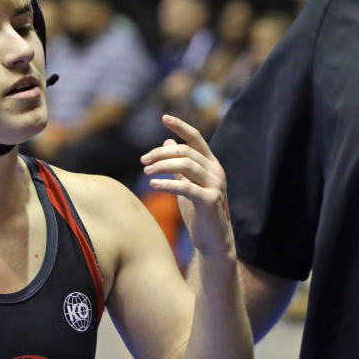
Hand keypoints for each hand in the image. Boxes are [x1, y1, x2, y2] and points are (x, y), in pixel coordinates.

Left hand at [141, 115, 232, 256]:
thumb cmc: (199, 211)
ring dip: (162, 166)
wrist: (213, 240)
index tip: (164, 118)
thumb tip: (167, 140)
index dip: (181, 126)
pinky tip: (153, 186)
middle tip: (143, 161)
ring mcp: (215, 185)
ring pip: (186, 165)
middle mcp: (215, 171)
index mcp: (211, 164)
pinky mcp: (210, 201)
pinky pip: (186, 187)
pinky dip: (167, 184)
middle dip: (161, 153)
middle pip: (185, 151)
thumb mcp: (187, 183)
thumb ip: (179, 164)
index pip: (196, 138)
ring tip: (146, 172)